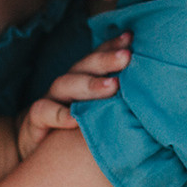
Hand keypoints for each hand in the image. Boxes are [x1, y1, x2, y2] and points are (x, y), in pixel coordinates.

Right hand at [15, 33, 131, 159]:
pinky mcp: (36, 120)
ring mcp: (50, 99)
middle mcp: (67, 84)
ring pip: (65, 84)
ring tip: (113, 86)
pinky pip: (44, 112)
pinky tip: (74, 119)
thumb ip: (117, 103)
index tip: (131, 38)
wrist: (35, 148)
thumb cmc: (74, 130)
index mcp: (82, 78)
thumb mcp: (96, 113)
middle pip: (84, 66)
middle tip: (127, 56)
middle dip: (106, 59)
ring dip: (89, 84)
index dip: (112, 46)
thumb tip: (151, 98)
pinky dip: (59, 115)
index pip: (97, 57)